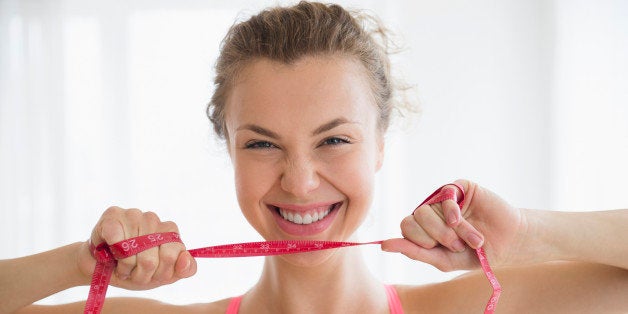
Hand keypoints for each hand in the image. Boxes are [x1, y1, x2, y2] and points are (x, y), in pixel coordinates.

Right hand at [77, 207, 196, 289]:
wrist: (102, 267)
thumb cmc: (134, 269)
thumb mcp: (162, 275)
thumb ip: (183, 269)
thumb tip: (186, 259)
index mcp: (170, 232)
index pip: (171, 256)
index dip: (159, 273)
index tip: (151, 275)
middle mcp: (154, 220)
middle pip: (150, 259)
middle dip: (140, 274)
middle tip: (133, 272)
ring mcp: (135, 215)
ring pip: (131, 252)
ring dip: (124, 267)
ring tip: (121, 264)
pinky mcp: (113, 215)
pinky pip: (116, 238)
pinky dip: (112, 253)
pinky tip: (110, 252)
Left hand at [382, 179, 525, 270]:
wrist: (508, 244)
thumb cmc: (474, 254)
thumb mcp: (443, 259)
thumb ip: (414, 252)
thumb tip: (383, 245)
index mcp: (424, 228)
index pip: (405, 227)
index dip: (419, 241)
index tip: (437, 249)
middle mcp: (431, 211)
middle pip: (414, 218)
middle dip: (435, 237)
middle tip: (455, 245)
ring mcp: (444, 198)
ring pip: (428, 210)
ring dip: (450, 230)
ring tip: (471, 239)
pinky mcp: (460, 187)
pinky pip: (445, 195)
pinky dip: (451, 212)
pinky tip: (461, 220)